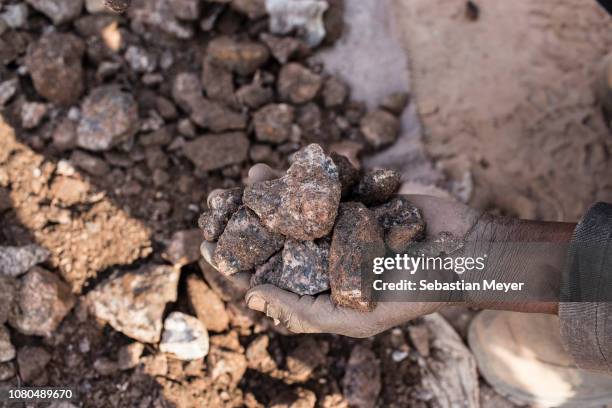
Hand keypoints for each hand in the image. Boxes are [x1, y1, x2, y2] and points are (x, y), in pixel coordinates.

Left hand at [201, 164, 482, 336]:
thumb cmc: (413, 292)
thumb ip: (303, 309)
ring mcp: (338, 223)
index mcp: (317, 286)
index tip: (204, 242)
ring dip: (269, 189)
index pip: (263, 276)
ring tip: (250, 175)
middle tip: (217, 201)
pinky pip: (323, 182)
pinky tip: (287, 164)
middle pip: (272, 236)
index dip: (231, 261)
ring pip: (294, 204)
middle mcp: (322, 254)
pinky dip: (305, 172)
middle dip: (244, 218)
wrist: (463, 250)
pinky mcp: (355, 196)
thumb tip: (250, 296)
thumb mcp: (356, 316)